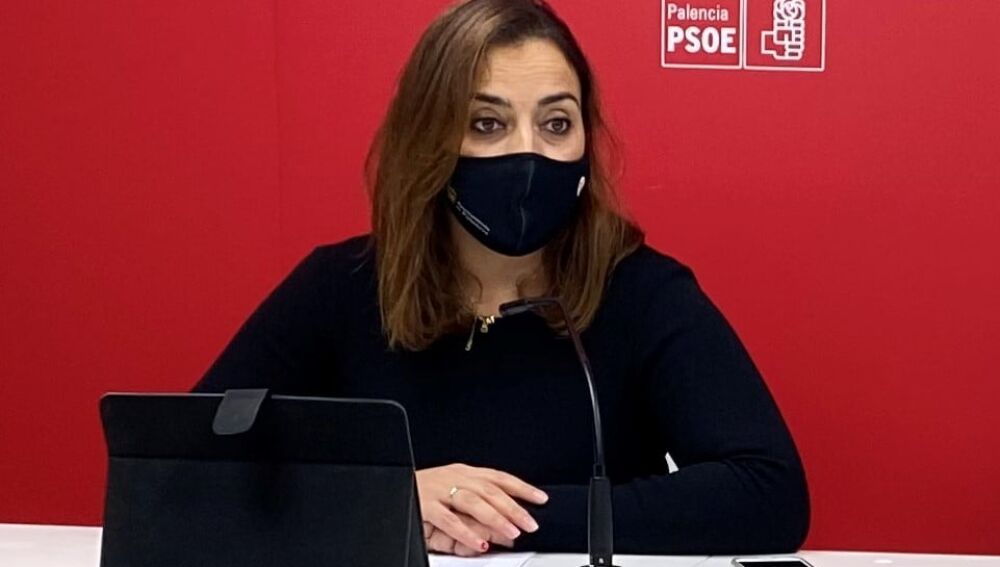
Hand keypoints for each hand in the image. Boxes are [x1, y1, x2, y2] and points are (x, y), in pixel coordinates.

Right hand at [416, 463, 548, 554]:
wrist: (390, 487)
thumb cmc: (423, 492)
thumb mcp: (452, 492)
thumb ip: (478, 505)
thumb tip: (505, 522)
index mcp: (463, 472)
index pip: (498, 477)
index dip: (521, 487)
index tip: (540, 498)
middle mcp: (453, 477)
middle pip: (490, 490)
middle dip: (513, 507)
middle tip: (530, 523)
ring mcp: (438, 490)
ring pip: (473, 502)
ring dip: (495, 518)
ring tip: (511, 532)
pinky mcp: (424, 505)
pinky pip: (449, 520)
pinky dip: (466, 532)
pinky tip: (479, 543)